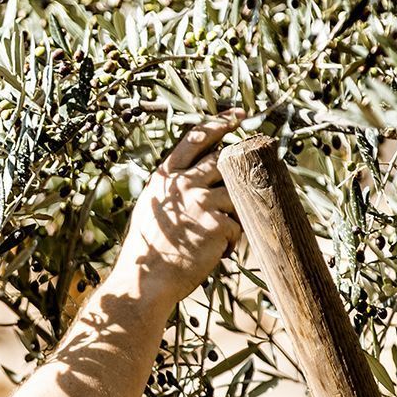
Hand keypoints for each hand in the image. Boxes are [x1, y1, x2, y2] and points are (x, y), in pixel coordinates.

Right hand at [117, 110, 244, 304]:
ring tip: (213, 237)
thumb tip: (201, 173)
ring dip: (232, 215)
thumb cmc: (149, 250)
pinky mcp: (217, 224)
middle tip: (251, 165)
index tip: (237, 115)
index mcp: (164, 178)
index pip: (195, 139)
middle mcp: (182, 184)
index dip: (218, 124)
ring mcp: (200, 202)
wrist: (145, 281)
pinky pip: (238, 226)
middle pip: (223, 160)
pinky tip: (213, 254)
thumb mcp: (152, 209)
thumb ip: (173, 189)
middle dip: (240, 162)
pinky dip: (231, 241)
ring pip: (236, 195)